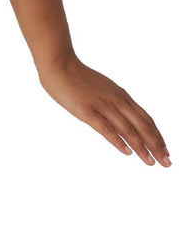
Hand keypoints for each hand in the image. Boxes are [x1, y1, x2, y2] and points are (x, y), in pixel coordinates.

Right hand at [37, 54, 170, 166]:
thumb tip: (120, 116)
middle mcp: (117, 101)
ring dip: (142, 147)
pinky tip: (127, 152)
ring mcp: (103, 106)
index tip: (165, 150)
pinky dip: (118, 141)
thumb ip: (113, 102)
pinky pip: (106, 129)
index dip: (157, 135)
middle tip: (167, 162)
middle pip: (143, 126)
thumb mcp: (103, 89)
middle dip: (156, 145)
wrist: (60, 64)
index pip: (146, 119)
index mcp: (122, 96)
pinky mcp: (87, 112)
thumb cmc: (77, 77)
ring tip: (151, 162)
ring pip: (128, 130)